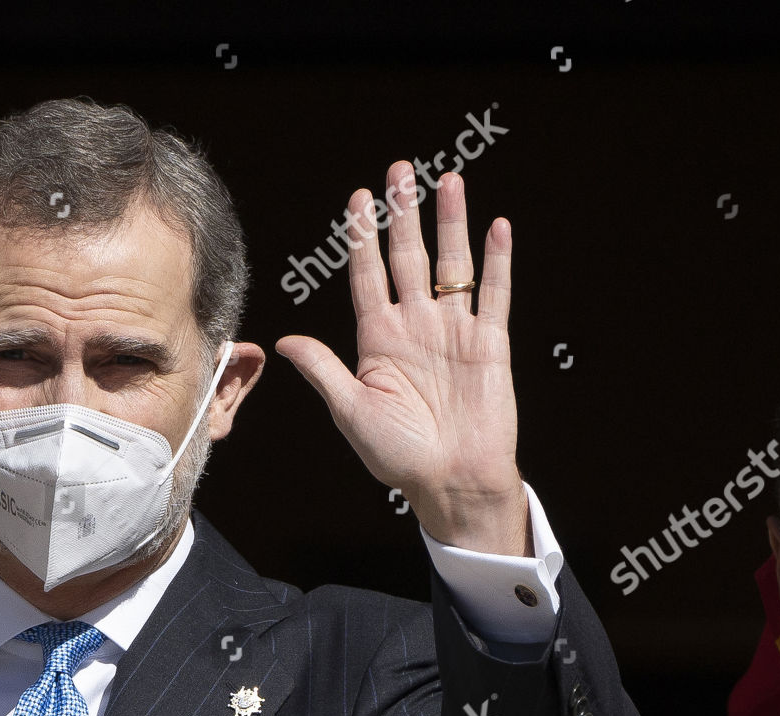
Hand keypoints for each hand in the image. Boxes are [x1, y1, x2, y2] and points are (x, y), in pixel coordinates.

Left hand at [276, 161, 529, 556]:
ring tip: (449, 180)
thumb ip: (324, 370)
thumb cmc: (397, 455)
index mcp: (378, 340)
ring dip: (451, 223)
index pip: (367, 277)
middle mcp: (415, 327)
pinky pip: (494, 294)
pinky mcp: (489, 344)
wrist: (450, 481)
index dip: (362, 239)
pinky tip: (496, 227)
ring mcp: (453, 331)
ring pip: (452, 265)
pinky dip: (496, 261)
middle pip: (408, 258)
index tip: (357, 199)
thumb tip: (283, 341)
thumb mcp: (351, 411)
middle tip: (400, 171)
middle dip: (403, 214)